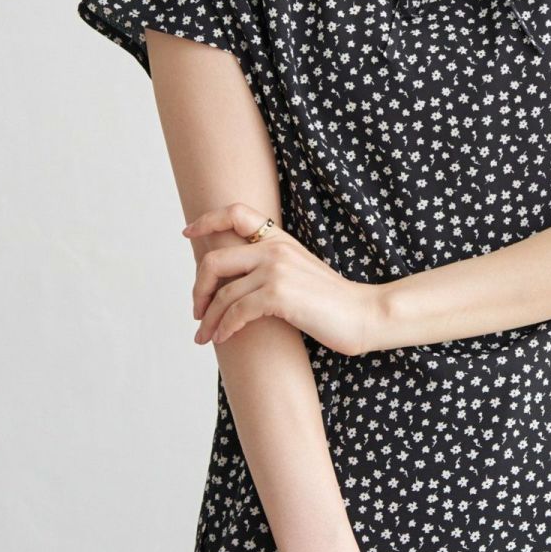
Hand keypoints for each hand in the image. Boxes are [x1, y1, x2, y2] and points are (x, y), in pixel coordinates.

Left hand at [182, 202, 382, 355]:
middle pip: (215, 260)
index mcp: (280, 238)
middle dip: (198, 288)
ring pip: (223, 294)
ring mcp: (276, 270)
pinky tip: (224, 338)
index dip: (206, 220)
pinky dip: (224, 327)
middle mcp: (275, 248)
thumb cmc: (332, 301)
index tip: (188, 233)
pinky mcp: (278, 295)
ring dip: (209, 319)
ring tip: (205, 336)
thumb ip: (271, 266)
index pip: (235, 213)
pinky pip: (236, 311)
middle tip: (197, 311)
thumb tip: (234, 282)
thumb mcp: (299, 271)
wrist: (363, 314)